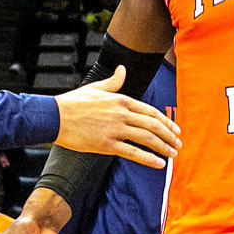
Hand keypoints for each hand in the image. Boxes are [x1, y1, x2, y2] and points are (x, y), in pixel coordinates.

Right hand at [53, 66, 181, 168]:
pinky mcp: (106, 145)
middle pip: (153, 125)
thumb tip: (122, 69)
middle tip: (178, 144)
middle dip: (169, 135)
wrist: (54, 117)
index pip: (151, 111)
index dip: (166, 121)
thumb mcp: (96, 87)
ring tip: (173, 154)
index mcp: (121, 100)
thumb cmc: (73, 102)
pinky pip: (133, 152)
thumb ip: (114, 81)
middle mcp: (121, 114)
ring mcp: (114, 129)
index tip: (175, 129)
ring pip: (147, 138)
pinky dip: (148, 159)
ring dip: (163, 147)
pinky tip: (159, 164)